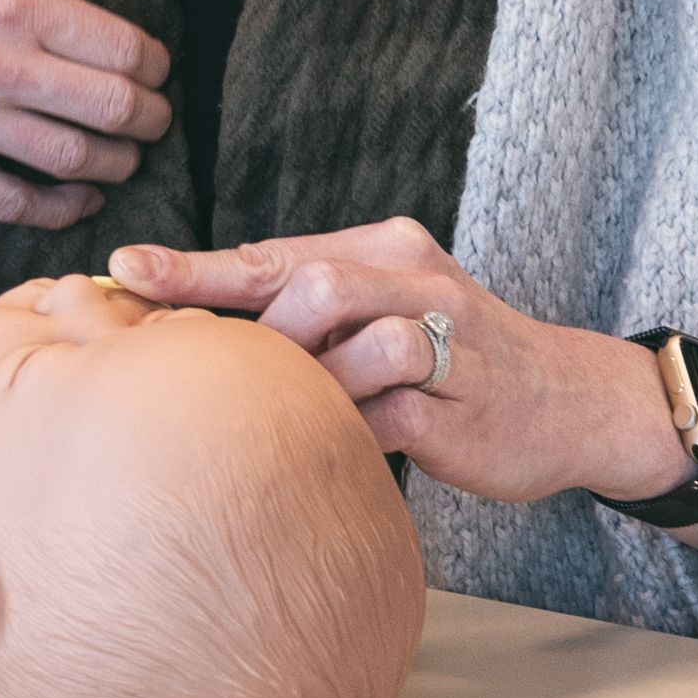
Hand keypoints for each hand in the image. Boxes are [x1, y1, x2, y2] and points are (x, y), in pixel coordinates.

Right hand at [0, 0, 173, 229]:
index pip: (120, 47)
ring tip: (123, 159)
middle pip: (112, 110)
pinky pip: (14, 202)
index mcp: (3, 0)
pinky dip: (60, 208)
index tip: (156, 69)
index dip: (155, 64)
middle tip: (155, 118)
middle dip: (150, 118)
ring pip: (74, 162)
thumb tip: (92, 6)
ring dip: (117, 166)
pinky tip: (77, 198)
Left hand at [112, 219, 675, 506]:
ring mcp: (444, 343)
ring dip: (305, 382)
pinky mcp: (459, 407)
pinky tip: (326, 448)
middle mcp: (416, 281)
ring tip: (280, 411)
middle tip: (205, 366)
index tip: (125, 270)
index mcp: (385, 249)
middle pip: (307, 285)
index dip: (196, 266)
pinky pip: (382, 415)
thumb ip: (310, 311)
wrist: (573, 402)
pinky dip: (342, 430)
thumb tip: (198, 327)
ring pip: (350, 343)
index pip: (275, 253)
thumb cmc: (456, 359)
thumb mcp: (387, 311)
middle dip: (250, 330)